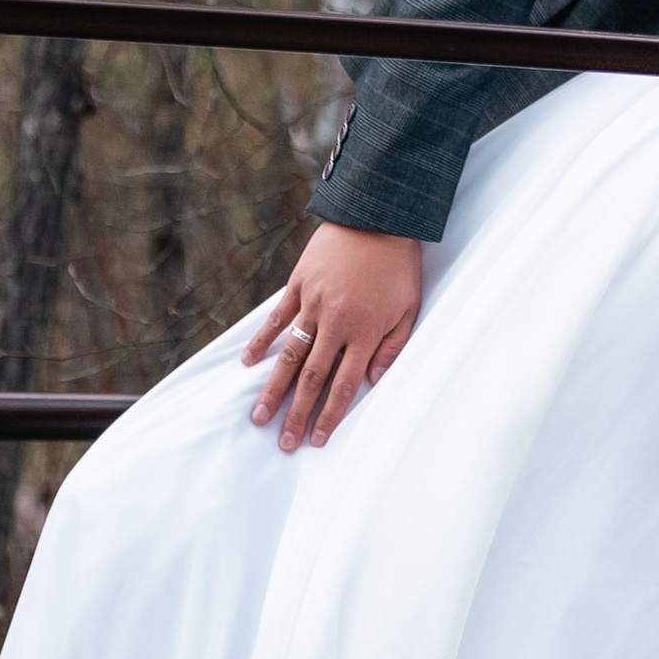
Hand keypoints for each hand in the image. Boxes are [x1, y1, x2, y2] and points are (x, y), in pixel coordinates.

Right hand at [244, 223, 422, 450]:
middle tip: (283, 443)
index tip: (317, 440)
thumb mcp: (408, 308)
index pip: (344, 385)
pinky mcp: (298, 284)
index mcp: (365, 332)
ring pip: (289, 354)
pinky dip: (261, 341)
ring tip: (258, 416)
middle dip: (296, 414)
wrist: (379, 215)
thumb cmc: (399, 265)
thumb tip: (373, 382)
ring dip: (273, 388)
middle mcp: (336, 322)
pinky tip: (249, 364)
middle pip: (312, 378)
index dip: (329, 416)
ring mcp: (313, 303)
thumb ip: (392, 348)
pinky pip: (276, 318)